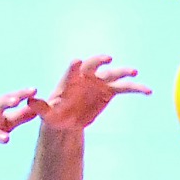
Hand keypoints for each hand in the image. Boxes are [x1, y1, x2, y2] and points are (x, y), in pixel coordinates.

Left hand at [26, 56, 150, 132]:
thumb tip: (31, 101)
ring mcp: (100, 82)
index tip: (78, 62)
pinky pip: (125, 88)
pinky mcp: (110, 91)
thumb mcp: (47, 114)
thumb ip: (40, 108)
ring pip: (113, 75)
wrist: (68, 120)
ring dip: (124, 73)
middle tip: (108, 59)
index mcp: (70, 80)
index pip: (72, 70)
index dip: (74, 66)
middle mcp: (86, 77)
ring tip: (134, 72)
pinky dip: (136, 88)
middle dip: (100, 62)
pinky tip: (148, 91)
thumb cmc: (54, 115)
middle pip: (94, 66)